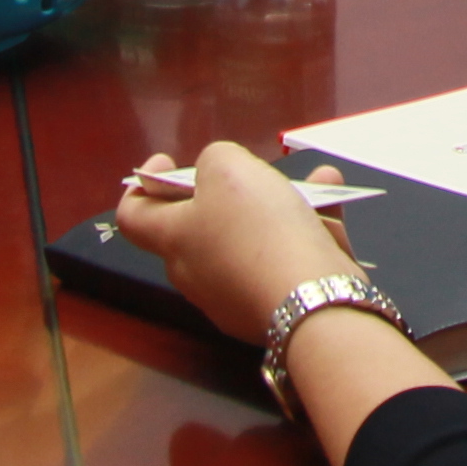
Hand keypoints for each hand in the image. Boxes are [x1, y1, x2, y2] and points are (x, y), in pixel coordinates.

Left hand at [115, 140, 360, 339]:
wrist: (311, 302)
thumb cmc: (258, 230)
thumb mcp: (229, 168)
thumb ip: (215, 159)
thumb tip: (218, 174)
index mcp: (175, 239)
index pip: (134, 216)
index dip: (141, 186)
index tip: (167, 162)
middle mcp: (197, 272)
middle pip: (199, 226)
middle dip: (226, 194)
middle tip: (253, 175)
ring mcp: (235, 296)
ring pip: (249, 240)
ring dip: (278, 206)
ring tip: (313, 180)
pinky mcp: (274, 306)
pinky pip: (284, 257)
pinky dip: (306, 228)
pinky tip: (332, 200)